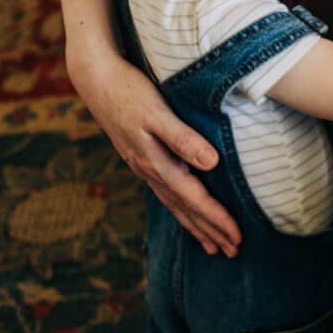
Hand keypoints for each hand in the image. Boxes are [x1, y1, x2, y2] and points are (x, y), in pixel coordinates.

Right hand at [70, 52, 240, 256]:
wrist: (95, 79)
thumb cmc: (130, 91)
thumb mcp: (158, 112)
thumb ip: (184, 138)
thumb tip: (212, 164)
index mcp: (157, 162)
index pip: (195, 199)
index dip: (217, 219)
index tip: (237, 238)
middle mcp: (150, 170)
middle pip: (185, 209)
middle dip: (209, 231)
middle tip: (232, 253)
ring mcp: (143, 165)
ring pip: (174, 203)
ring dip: (194, 225)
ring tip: (212, 245)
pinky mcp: (140, 156)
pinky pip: (164, 192)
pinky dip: (179, 207)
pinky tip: (184, 212)